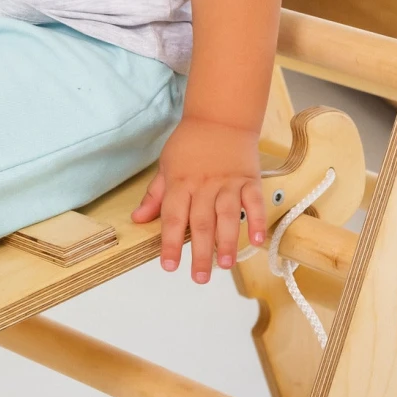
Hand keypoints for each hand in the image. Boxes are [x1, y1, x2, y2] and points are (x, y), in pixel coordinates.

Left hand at [130, 115, 265, 282]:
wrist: (219, 117)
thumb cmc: (189, 143)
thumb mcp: (166, 165)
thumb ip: (155, 195)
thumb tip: (138, 219)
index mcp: (180, 182)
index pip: (173, 217)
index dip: (170, 242)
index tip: (169, 265)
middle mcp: (204, 185)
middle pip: (201, 222)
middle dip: (200, 253)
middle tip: (199, 278)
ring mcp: (228, 183)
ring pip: (228, 216)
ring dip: (227, 241)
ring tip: (224, 265)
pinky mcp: (249, 180)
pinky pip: (254, 202)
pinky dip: (257, 220)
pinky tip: (257, 240)